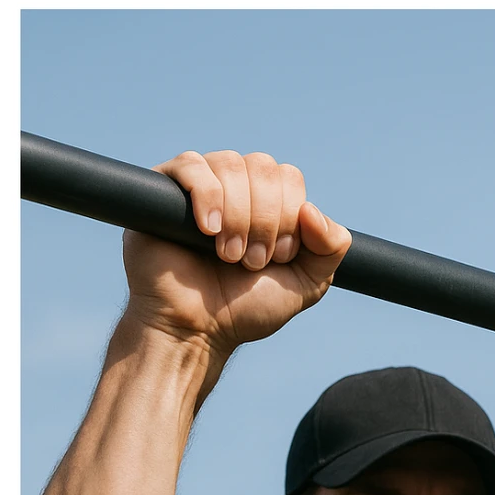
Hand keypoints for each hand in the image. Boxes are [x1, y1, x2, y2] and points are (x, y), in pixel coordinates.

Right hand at [121, 150, 351, 361]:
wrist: (196, 330)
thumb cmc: (244, 309)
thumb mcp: (306, 284)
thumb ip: (330, 249)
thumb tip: (313, 209)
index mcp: (267, 203)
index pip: (289, 177)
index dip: (289, 216)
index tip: (277, 259)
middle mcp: (235, 187)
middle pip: (264, 167)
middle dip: (265, 220)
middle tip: (250, 262)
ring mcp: (200, 186)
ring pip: (231, 164)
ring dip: (239, 217)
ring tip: (227, 256)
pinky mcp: (164, 189)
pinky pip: (192, 166)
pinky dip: (208, 197)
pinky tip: (208, 231)